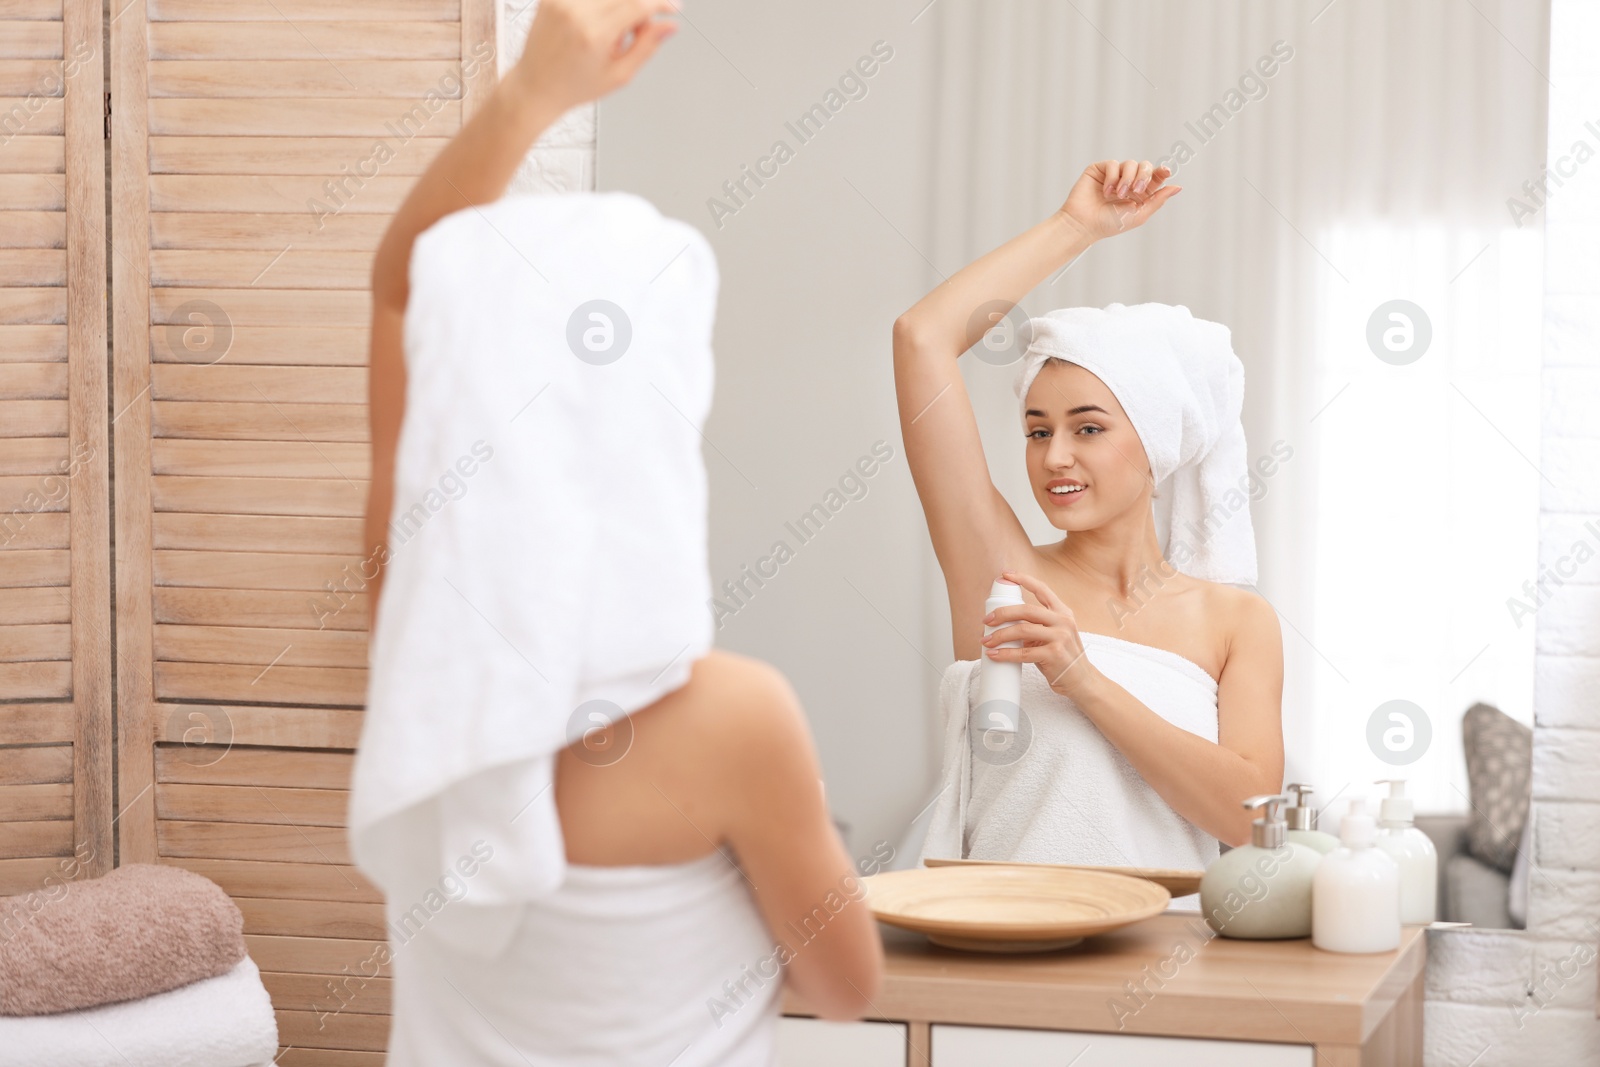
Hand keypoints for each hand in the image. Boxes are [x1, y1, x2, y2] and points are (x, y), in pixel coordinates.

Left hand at [507, 0, 679, 112]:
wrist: (535, 87)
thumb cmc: (573, 87)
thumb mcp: (619, 75)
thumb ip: (646, 47)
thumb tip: (670, 25)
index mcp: (594, 35)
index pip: (638, 5)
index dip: (661, 4)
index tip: (673, 9)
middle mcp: (575, 12)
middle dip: (639, 9)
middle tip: (634, 32)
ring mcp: (560, 1)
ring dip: (619, 7)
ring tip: (610, 32)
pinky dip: (601, 6)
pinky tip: (594, 25)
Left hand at [981, 570, 1103, 701]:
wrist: (1082, 681)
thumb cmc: (1062, 657)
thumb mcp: (1054, 635)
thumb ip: (1035, 625)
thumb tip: (1003, 622)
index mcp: (1062, 612)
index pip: (1042, 589)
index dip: (1023, 579)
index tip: (1005, 574)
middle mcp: (1063, 621)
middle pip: (1026, 610)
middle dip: (1002, 613)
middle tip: (986, 620)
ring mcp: (1060, 637)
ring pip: (1022, 630)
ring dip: (999, 635)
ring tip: (986, 641)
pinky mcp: (1054, 655)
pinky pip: (1023, 652)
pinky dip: (1005, 654)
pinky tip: (994, 654)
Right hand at [1058, 159, 1179, 241]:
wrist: (1085, 224)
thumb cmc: (1109, 224)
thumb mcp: (1140, 214)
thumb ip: (1158, 200)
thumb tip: (1177, 187)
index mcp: (1140, 193)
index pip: (1155, 176)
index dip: (1162, 171)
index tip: (1165, 171)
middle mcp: (1128, 181)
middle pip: (1145, 166)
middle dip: (1143, 176)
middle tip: (1136, 190)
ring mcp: (1114, 175)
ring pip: (1130, 163)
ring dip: (1127, 179)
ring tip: (1118, 195)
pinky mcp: (1100, 170)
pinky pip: (1113, 164)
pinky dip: (1112, 178)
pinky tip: (1106, 192)